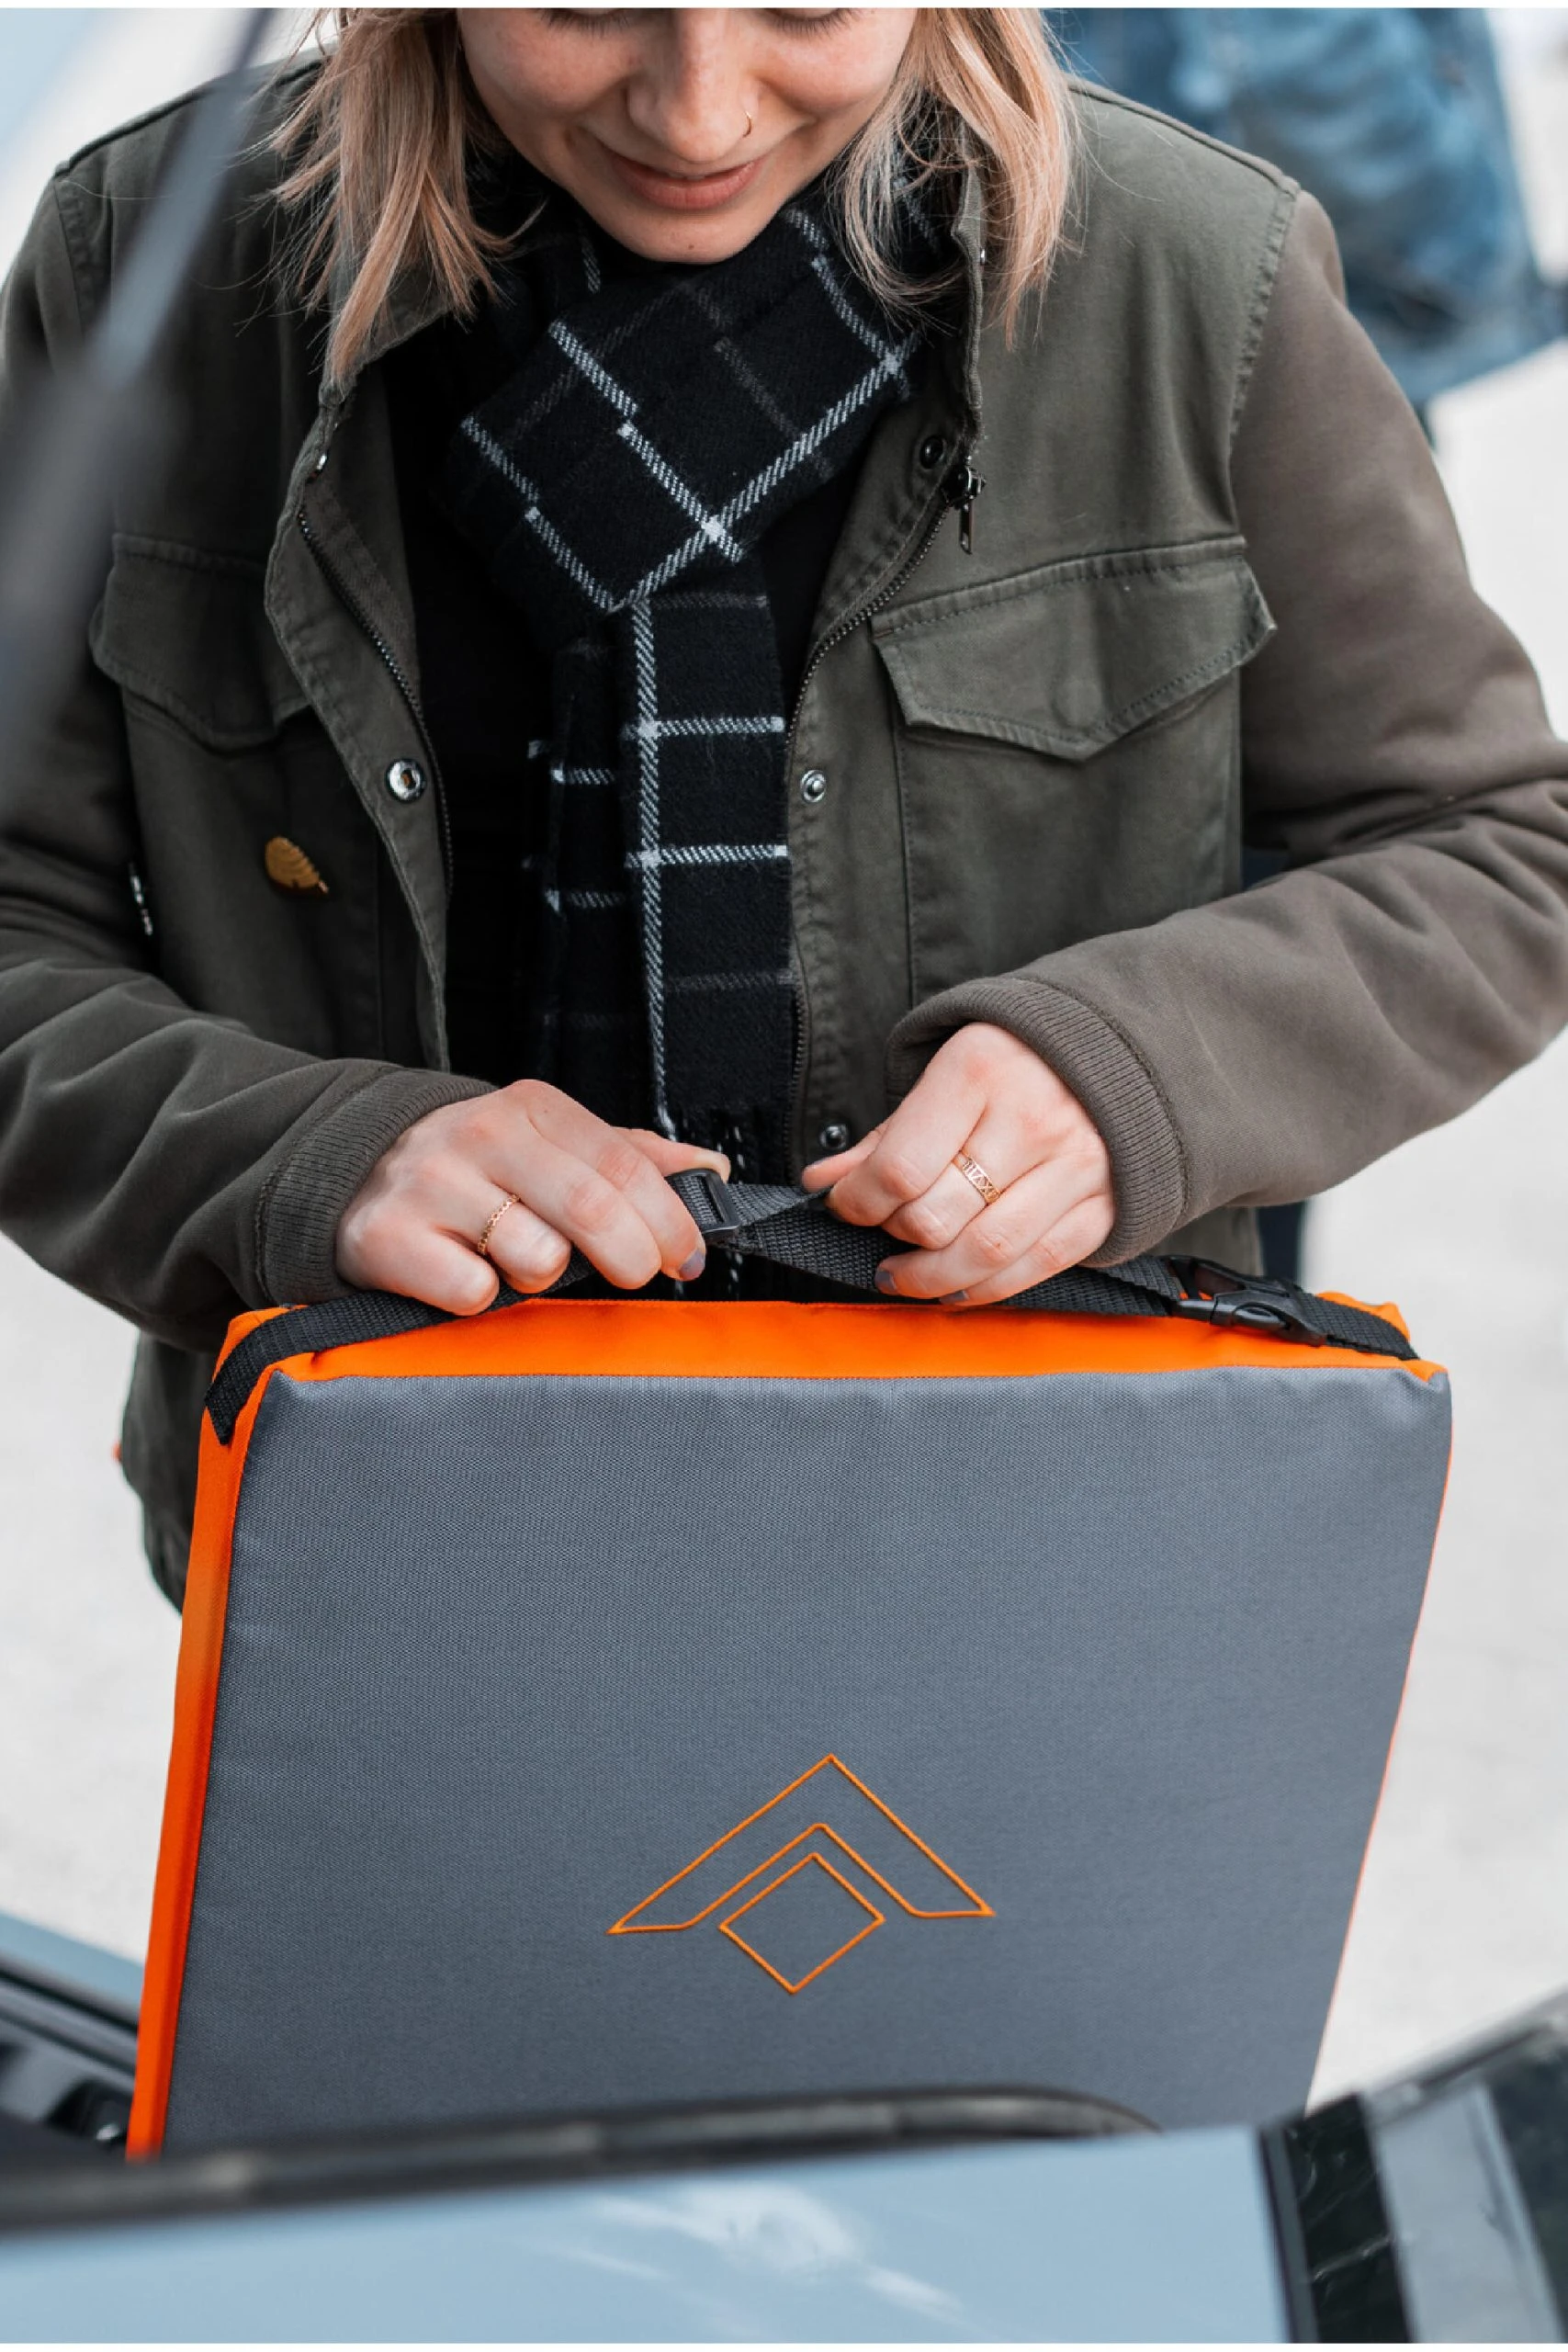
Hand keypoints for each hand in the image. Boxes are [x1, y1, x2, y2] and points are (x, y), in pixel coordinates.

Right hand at [335, 1080, 728, 1312]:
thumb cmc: (476, 1172)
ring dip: (545, 1278)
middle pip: (590, 1207)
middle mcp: (479, 1135)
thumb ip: (630, 1158)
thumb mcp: (550, 1149)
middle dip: (632, 1255)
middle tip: (638, 1276)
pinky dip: (483, 1298)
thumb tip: (712, 1171)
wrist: (354, 1179)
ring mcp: (430, 1185)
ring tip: (522, 1264)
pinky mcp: (387, 1238)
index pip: (623, 1162)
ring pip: (535, 1256)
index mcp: (529, 1109)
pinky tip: (467, 1276)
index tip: (688, 1257)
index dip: (669, 1218)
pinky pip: (472, 1292)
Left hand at [800, 1023, 1114, 1304]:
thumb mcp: (943, 1076)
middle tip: (884, 1233)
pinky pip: (1037, 1265)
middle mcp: (1033, 1117)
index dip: (858, 1202)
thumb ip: (885, 1137)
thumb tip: (822, 1185)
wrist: (1111, 1052)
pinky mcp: (1103, 1204)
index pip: (900, 1168)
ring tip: (903, 1275)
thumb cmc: (1011, 1066)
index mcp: (980, 1071)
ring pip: (985, 1253)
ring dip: (931, 1278)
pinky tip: (956, 1285)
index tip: (845, 1206)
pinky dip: (987, 1288)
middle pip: (937, 1217)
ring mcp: (1076, 1165)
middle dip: (894, 1236)